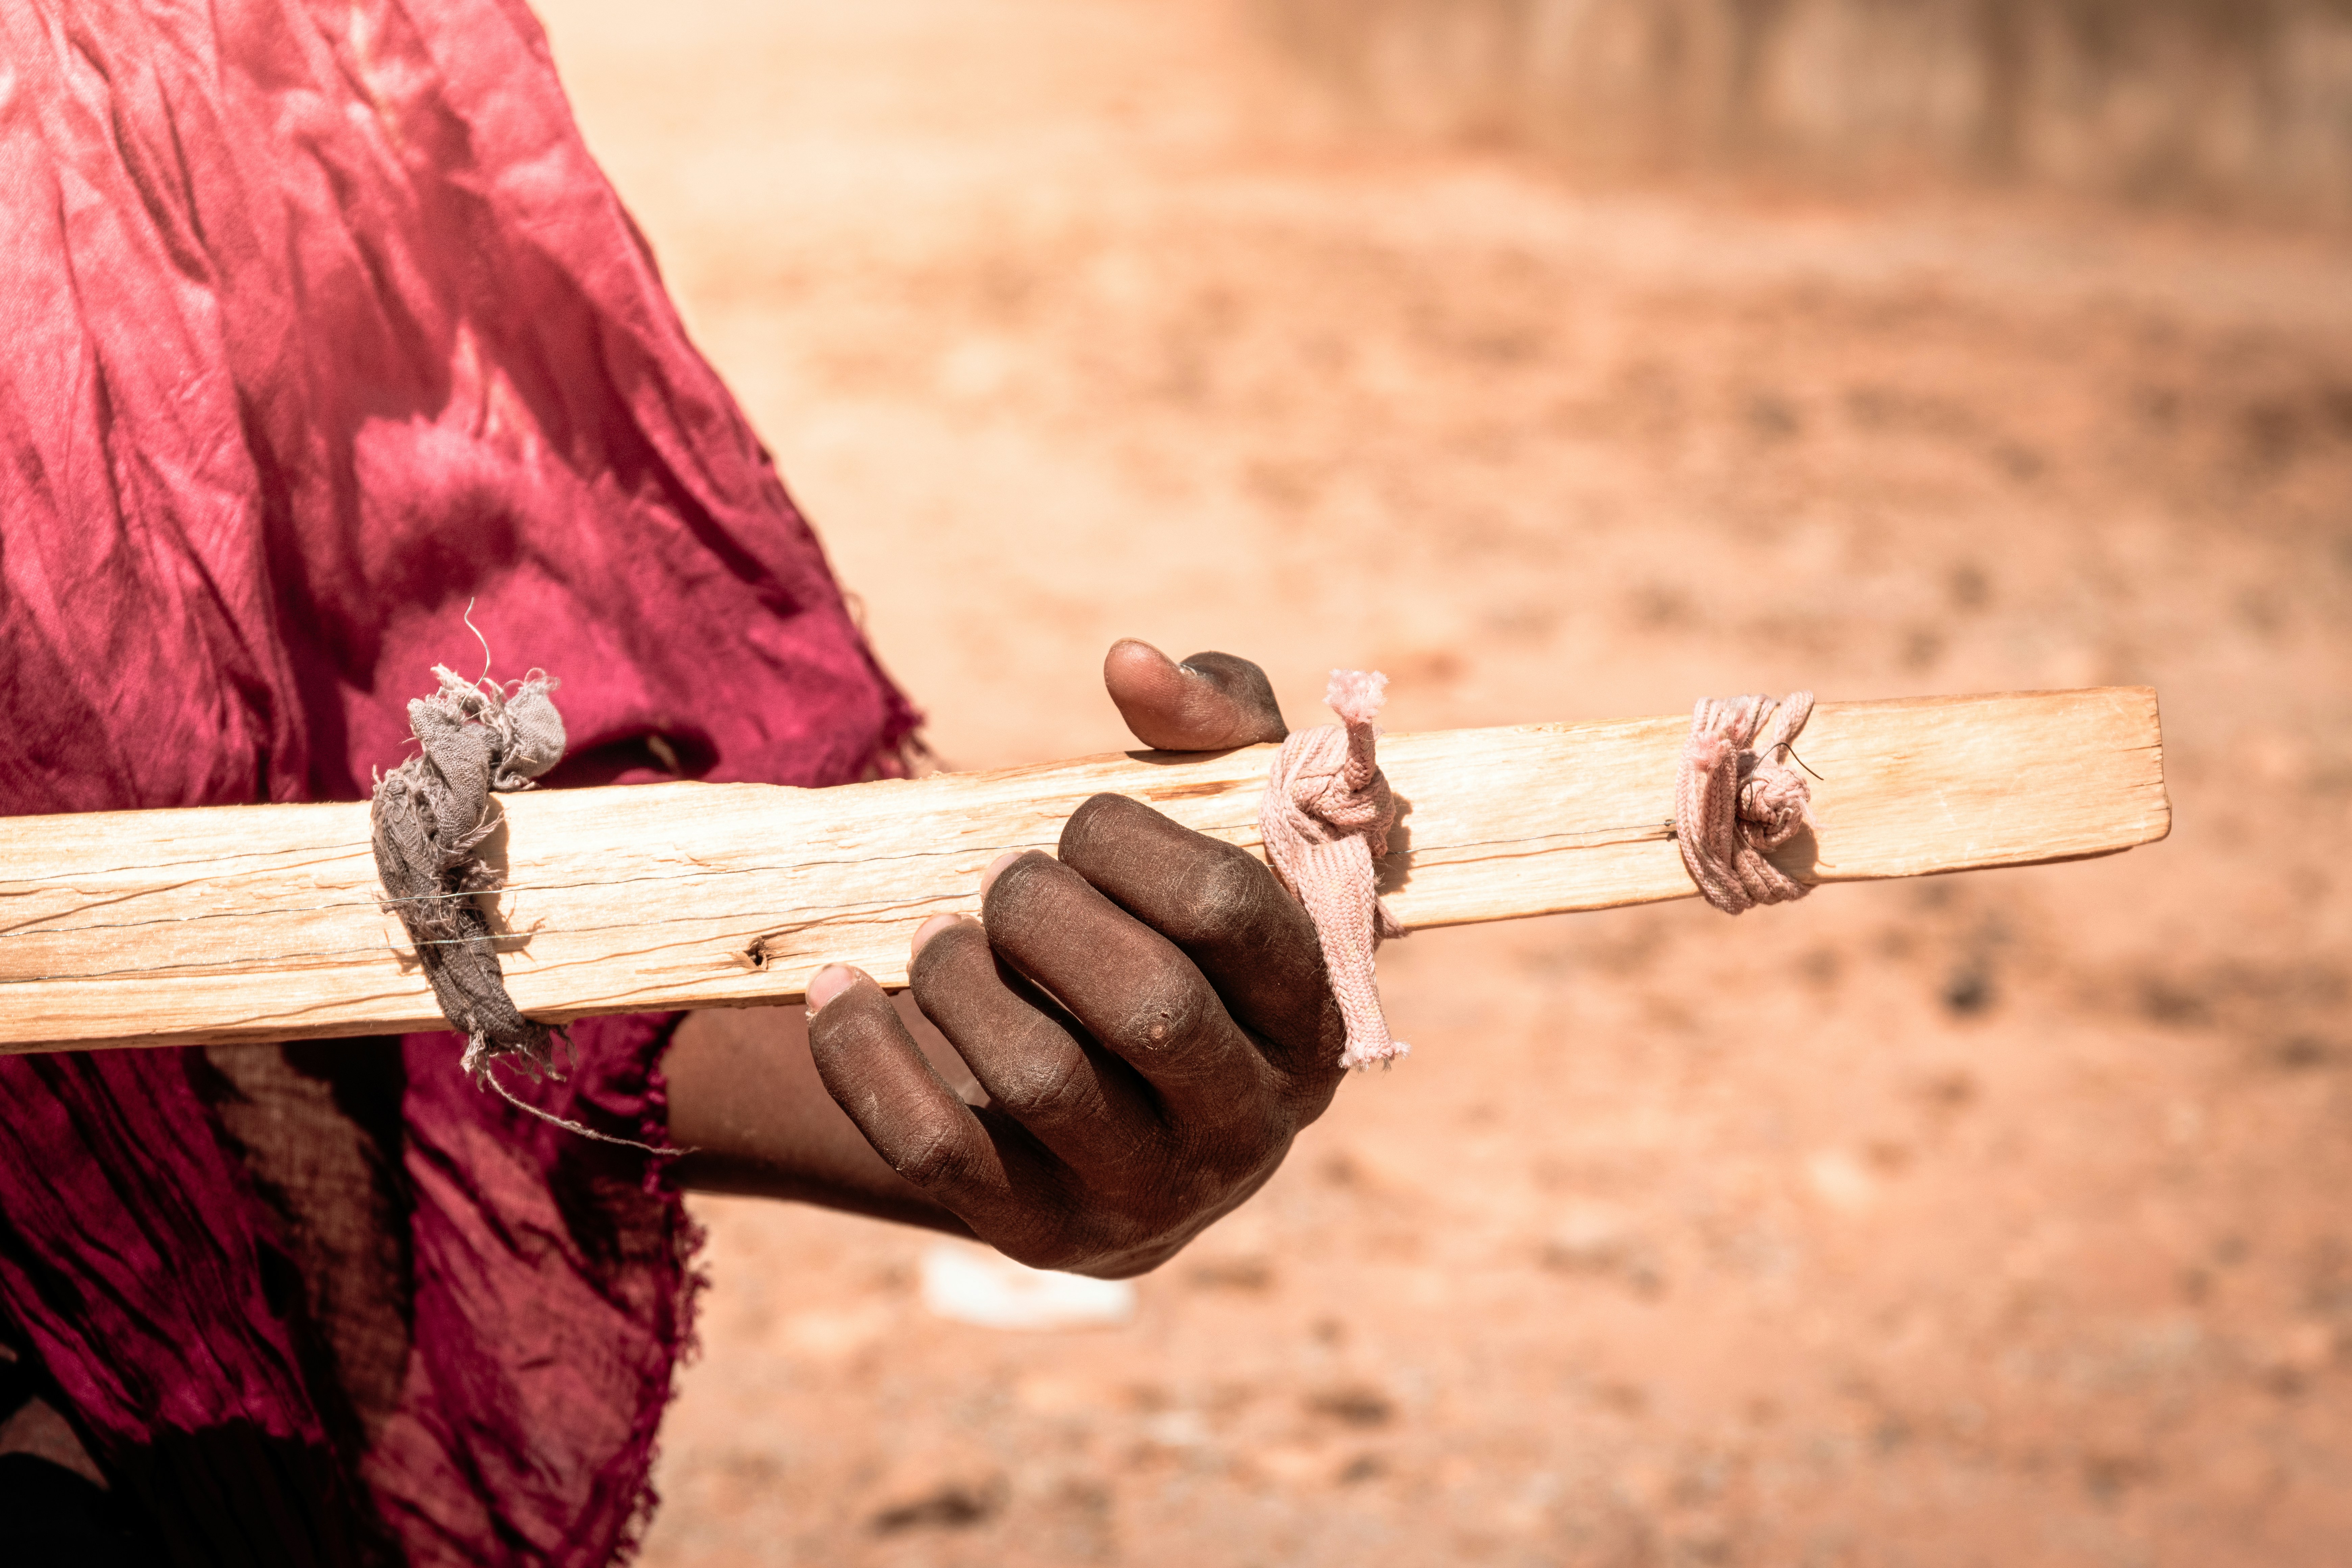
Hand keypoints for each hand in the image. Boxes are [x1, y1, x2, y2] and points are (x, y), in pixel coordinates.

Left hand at [663, 640, 1348, 1276]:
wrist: (1122, 1094)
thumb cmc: (1177, 924)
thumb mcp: (1219, 815)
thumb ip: (1211, 719)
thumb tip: (1131, 662)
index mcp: (1316, 1014)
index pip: (1231, 911)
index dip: (1133, 843)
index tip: (1079, 824)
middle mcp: (1253, 1124)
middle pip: (1149, 1003)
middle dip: (1047, 912)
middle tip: (1006, 880)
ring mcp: (1150, 1196)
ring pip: (1041, 1077)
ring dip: (963, 975)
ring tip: (942, 936)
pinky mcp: (1041, 1236)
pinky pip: (934, 1151)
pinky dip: (864, 1055)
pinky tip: (835, 987)